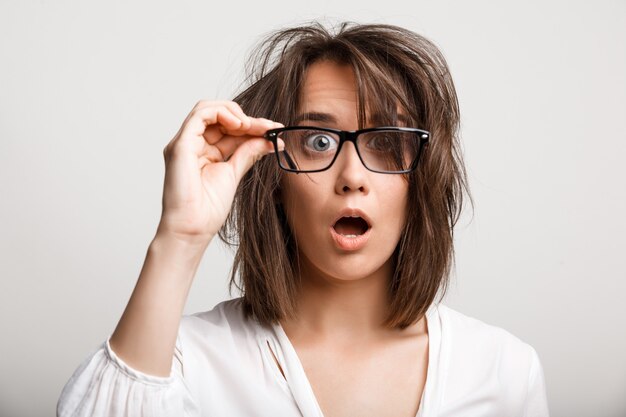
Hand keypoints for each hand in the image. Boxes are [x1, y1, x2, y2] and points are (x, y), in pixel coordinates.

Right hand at [156, 100, 283, 244]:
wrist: (193, 229)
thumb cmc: (207, 209)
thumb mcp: (234, 174)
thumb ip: (247, 153)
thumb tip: (268, 140)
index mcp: (204, 152)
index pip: (228, 128)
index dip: (252, 126)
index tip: (274, 130)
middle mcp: (192, 144)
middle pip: (220, 117)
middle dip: (248, 119)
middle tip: (270, 127)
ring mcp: (185, 143)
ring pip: (208, 109)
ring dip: (235, 113)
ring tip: (254, 126)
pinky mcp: (180, 145)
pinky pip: (200, 114)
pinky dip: (222, 113)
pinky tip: (240, 124)